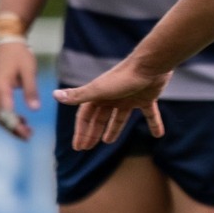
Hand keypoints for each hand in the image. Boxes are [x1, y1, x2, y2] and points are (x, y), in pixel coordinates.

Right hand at [0, 40, 38, 139]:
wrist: (6, 41)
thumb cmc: (19, 54)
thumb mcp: (29, 70)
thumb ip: (31, 90)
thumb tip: (35, 109)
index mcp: (0, 87)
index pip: (5, 113)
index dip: (15, 126)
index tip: (27, 135)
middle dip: (13, 129)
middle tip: (29, 137)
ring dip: (11, 125)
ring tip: (27, 132)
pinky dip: (9, 117)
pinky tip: (22, 121)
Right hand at [54, 58, 170, 149]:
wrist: (150, 65)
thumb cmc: (123, 78)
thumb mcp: (98, 90)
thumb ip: (78, 95)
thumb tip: (54, 95)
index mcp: (99, 95)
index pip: (85, 116)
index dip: (81, 131)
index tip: (79, 147)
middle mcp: (113, 97)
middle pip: (100, 118)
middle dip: (93, 132)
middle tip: (88, 147)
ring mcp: (130, 97)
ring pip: (120, 117)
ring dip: (114, 129)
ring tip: (109, 141)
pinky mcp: (147, 97)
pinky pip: (150, 114)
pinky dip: (154, 124)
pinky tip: (158, 134)